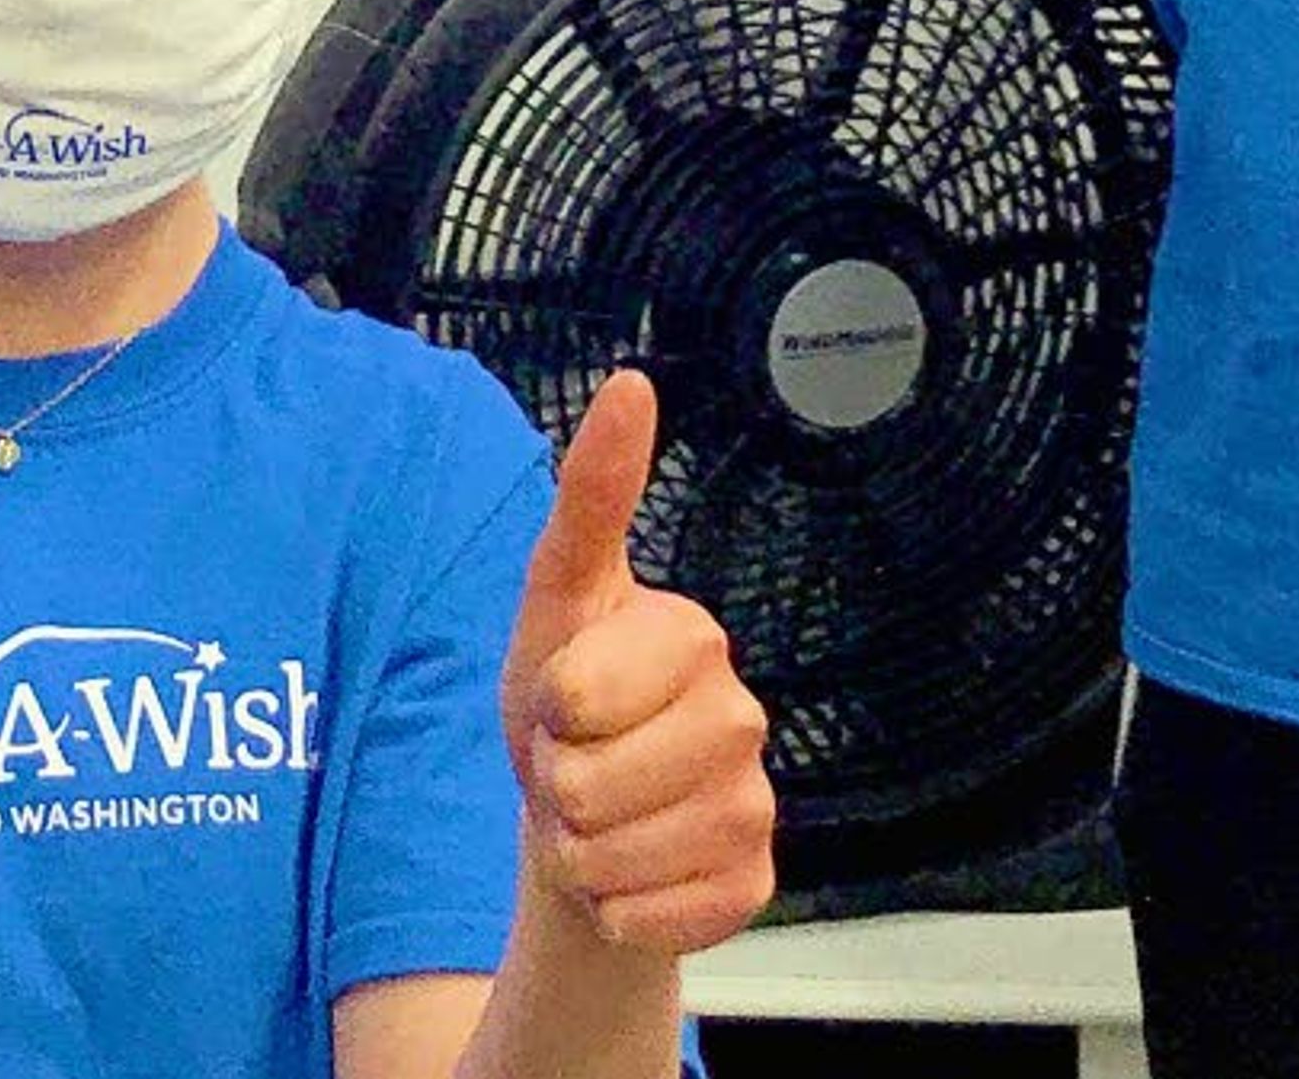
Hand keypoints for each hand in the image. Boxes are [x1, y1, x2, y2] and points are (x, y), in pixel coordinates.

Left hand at [502, 373, 775, 955]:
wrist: (585, 823)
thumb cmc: (565, 702)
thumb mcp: (554, 596)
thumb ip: (592, 495)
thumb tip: (633, 380)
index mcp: (693, 637)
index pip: (576, 697)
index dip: (545, 710)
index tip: (561, 697)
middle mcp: (741, 715)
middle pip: (593, 786)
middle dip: (556, 790)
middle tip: (576, 766)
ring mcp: (754, 804)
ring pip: (619, 859)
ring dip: (579, 856)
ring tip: (596, 823)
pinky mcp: (753, 885)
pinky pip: (657, 918)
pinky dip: (618, 910)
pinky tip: (630, 878)